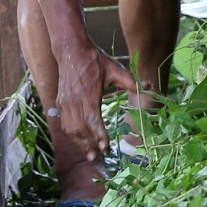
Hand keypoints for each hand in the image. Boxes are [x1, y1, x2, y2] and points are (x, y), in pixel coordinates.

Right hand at [52, 40, 138, 160]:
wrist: (71, 50)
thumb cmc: (94, 60)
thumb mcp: (114, 67)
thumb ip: (128, 80)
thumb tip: (146, 86)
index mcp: (89, 93)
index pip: (93, 120)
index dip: (99, 135)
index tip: (106, 146)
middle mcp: (75, 100)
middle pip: (80, 129)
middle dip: (90, 145)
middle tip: (100, 156)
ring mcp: (65, 102)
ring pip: (70, 129)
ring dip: (80, 143)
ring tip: (90, 154)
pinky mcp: (61, 102)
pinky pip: (65, 124)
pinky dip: (72, 135)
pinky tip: (80, 142)